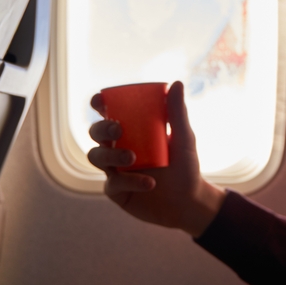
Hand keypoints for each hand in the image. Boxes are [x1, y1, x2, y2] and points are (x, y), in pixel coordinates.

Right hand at [87, 81, 224, 236]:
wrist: (190, 202)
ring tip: (133, 158)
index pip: (108, 113)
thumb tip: (177, 83)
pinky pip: (113, 183)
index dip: (98, 104)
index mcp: (131, 131)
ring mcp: (115, 170)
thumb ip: (177, 113)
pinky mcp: (116, 191)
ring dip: (113, 154)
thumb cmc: (186, 167)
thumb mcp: (184, 138)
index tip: (99, 101)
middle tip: (118, 129)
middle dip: (102, 128)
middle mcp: (118, 148)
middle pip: (95, 133)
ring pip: (96, 157)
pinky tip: (150, 184)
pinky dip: (130, 181)